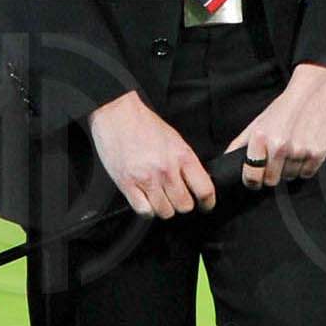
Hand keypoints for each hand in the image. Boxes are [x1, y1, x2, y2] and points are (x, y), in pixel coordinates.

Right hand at [87, 90, 215, 216]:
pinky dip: (146, 209)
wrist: (117, 115)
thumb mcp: (175, 140)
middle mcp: (167, 169)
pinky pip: (144, 211)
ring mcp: (147, 178)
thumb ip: (186, 162)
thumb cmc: (145, 125)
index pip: (205, 190)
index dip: (207, 202)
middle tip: (176, 197)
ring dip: (163, 207)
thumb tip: (196, 183)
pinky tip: (145, 199)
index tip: (205, 205)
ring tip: (159, 196)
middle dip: (182, 204)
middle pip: (184, 205)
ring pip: (165, 211)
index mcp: (182, 156)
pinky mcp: (127, 184)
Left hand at [228, 63, 325, 187]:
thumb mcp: (259, 121)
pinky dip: (306, 166)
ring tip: (295, 148)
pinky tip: (306, 148)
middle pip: (271, 180)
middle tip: (279, 157)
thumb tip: (225, 160)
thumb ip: (241, 143)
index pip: (251, 176)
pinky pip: (307, 173)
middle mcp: (279, 146)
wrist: (318, 89)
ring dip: (291, 168)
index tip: (255, 178)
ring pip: (290, 177)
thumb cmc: (286, 105)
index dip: (252, 180)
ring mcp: (300, 150)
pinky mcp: (318, 153)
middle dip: (273, 173)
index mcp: (261, 137)